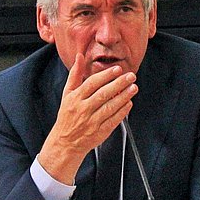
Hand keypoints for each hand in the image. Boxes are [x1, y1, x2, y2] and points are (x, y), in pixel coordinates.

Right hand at [39, 52, 137, 183]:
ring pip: (109, 107)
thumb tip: (79, 56)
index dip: (106, 76)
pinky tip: (129, 103)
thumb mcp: (67, 94)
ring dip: (123, 97)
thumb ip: (75, 75)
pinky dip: (122, 111)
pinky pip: (113, 120)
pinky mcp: (99, 132)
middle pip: (103, 94)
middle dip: (118, 84)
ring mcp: (91, 122)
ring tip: (133, 87)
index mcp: (75, 98)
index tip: (117, 69)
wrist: (65, 142)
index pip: (92, 84)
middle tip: (131, 76)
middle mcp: (83, 109)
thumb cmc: (68, 115)